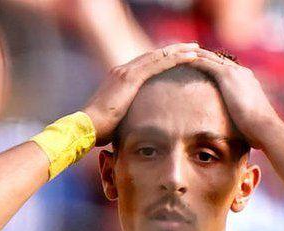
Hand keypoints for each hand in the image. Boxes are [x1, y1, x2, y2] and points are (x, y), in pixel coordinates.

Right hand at [81, 42, 204, 139]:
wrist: (87, 126)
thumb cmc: (101, 130)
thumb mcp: (121, 119)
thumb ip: (132, 115)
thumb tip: (142, 126)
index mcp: (120, 79)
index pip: (146, 65)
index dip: (163, 61)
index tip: (180, 59)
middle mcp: (123, 71)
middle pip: (153, 56)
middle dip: (174, 51)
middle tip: (192, 48)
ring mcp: (126, 72)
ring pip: (158, 56)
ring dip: (178, 52)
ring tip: (196, 49)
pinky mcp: (130, 78)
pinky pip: (157, 64)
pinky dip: (175, 59)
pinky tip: (190, 57)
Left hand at [188, 48, 282, 148]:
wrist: (265, 127)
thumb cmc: (260, 131)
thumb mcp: (250, 121)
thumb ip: (243, 119)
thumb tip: (241, 133)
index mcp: (248, 81)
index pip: (227, 68)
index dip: (213, 66)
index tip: (200, 66)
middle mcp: (241, 72)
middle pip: (217, 58)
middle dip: (201, 55)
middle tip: (184, 55)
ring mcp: (235, 72)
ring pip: (209, 56)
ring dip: (192, 54)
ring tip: (176, 54)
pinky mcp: (227, 75)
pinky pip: (204, 62)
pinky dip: (191, 60)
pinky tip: (178, 61)